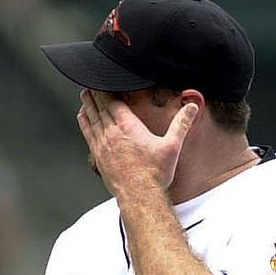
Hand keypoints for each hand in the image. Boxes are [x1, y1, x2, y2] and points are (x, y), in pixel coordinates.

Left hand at [77, 90, 198, 192]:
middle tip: (90, 81)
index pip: (112, 100)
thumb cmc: (155, 173)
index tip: (101, 78)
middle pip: (99, 107)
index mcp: (128, 126)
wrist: (139, 196)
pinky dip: (84, 122)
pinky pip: (88, 133)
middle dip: (95, 93)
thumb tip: (193, 107)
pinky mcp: (98, 156)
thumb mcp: (172, 146)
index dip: (105, 88)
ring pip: (91, 118)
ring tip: (84, 95)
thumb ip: (181, 124)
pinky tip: (82, 116)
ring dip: (87, 105)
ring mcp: (103, 144)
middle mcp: (112, 133)